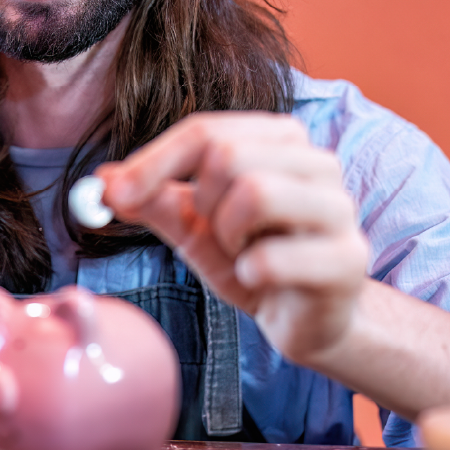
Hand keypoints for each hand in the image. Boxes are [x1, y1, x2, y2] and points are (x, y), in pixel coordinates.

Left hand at [97, 112, 368, 366]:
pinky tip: (260, 280)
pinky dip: (250, 272)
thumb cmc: (253, 261)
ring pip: (256, 192)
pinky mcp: (346, 258)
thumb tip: (103, 179)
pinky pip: (274, 255)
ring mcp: (338, 208)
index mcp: (278, 140)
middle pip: (228, 153)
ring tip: (241, 254)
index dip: (153, 161)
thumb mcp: (194, 228)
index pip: (204, 130)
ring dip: (228, 235)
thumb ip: (154, 200)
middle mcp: (316, 162)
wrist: (306, 319)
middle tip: (214, 232)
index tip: (115, 193)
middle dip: (201, 201)